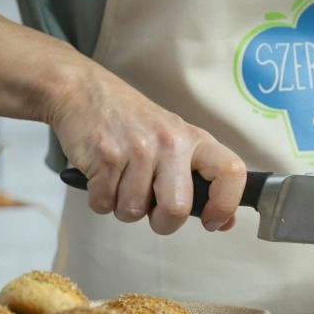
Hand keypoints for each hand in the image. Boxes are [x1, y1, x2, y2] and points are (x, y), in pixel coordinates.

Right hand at [48, 62, 246, 235]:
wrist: (82, 90)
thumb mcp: (174, 139)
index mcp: (194, 139)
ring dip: (123, 207)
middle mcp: (170, 142)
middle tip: (152, 209)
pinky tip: (102, 176)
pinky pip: (104, 204)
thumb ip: (199, 178)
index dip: (225, 205)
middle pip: (176, 209)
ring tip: (121, 180)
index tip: (212, 220)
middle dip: (162, 223)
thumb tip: (224, 221)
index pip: (231, 172)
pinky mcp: (106, 156)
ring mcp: (137, 149)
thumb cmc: (131, 121)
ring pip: (134, 212)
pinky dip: (100, 199)